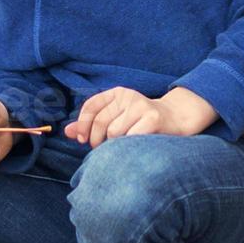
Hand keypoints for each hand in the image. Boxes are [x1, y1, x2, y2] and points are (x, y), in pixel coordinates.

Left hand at [63, 87, 215, 146]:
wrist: (177, 118)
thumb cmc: (142, 122)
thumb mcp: (116, 118)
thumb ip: (91, 124)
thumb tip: (67, 132)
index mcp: (118, 93)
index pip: (91, 106)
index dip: (82, 124)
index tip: (82, 140)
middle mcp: (129, 96)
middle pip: (100, 122)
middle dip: (97, 140)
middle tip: (103, 149)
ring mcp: (141, 106)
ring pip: (114, 133)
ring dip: (115, 146)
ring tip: (124, 146)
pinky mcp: (153, 119)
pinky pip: (130, 138)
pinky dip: (128, 147)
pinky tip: (134, 147)